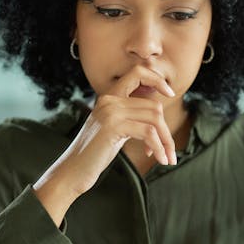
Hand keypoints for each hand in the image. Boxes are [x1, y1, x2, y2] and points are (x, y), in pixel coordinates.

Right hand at [62, 64, 177, 193]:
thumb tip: (158, 111)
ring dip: (166, 141)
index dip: (157, 79)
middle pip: (154, 106)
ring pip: (155, 119)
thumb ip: (131, 116)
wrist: (73, 171)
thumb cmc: (95, 153)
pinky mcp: (113, 126)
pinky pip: (149, 132)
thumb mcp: (115, 129)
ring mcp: (110, 111)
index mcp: (109, 97)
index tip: (170, 93)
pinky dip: (159, 147)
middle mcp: (109, 99)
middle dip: (166, 130)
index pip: (138, 72)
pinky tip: (159, 158)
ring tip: (167, 158)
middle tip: (170, 151)